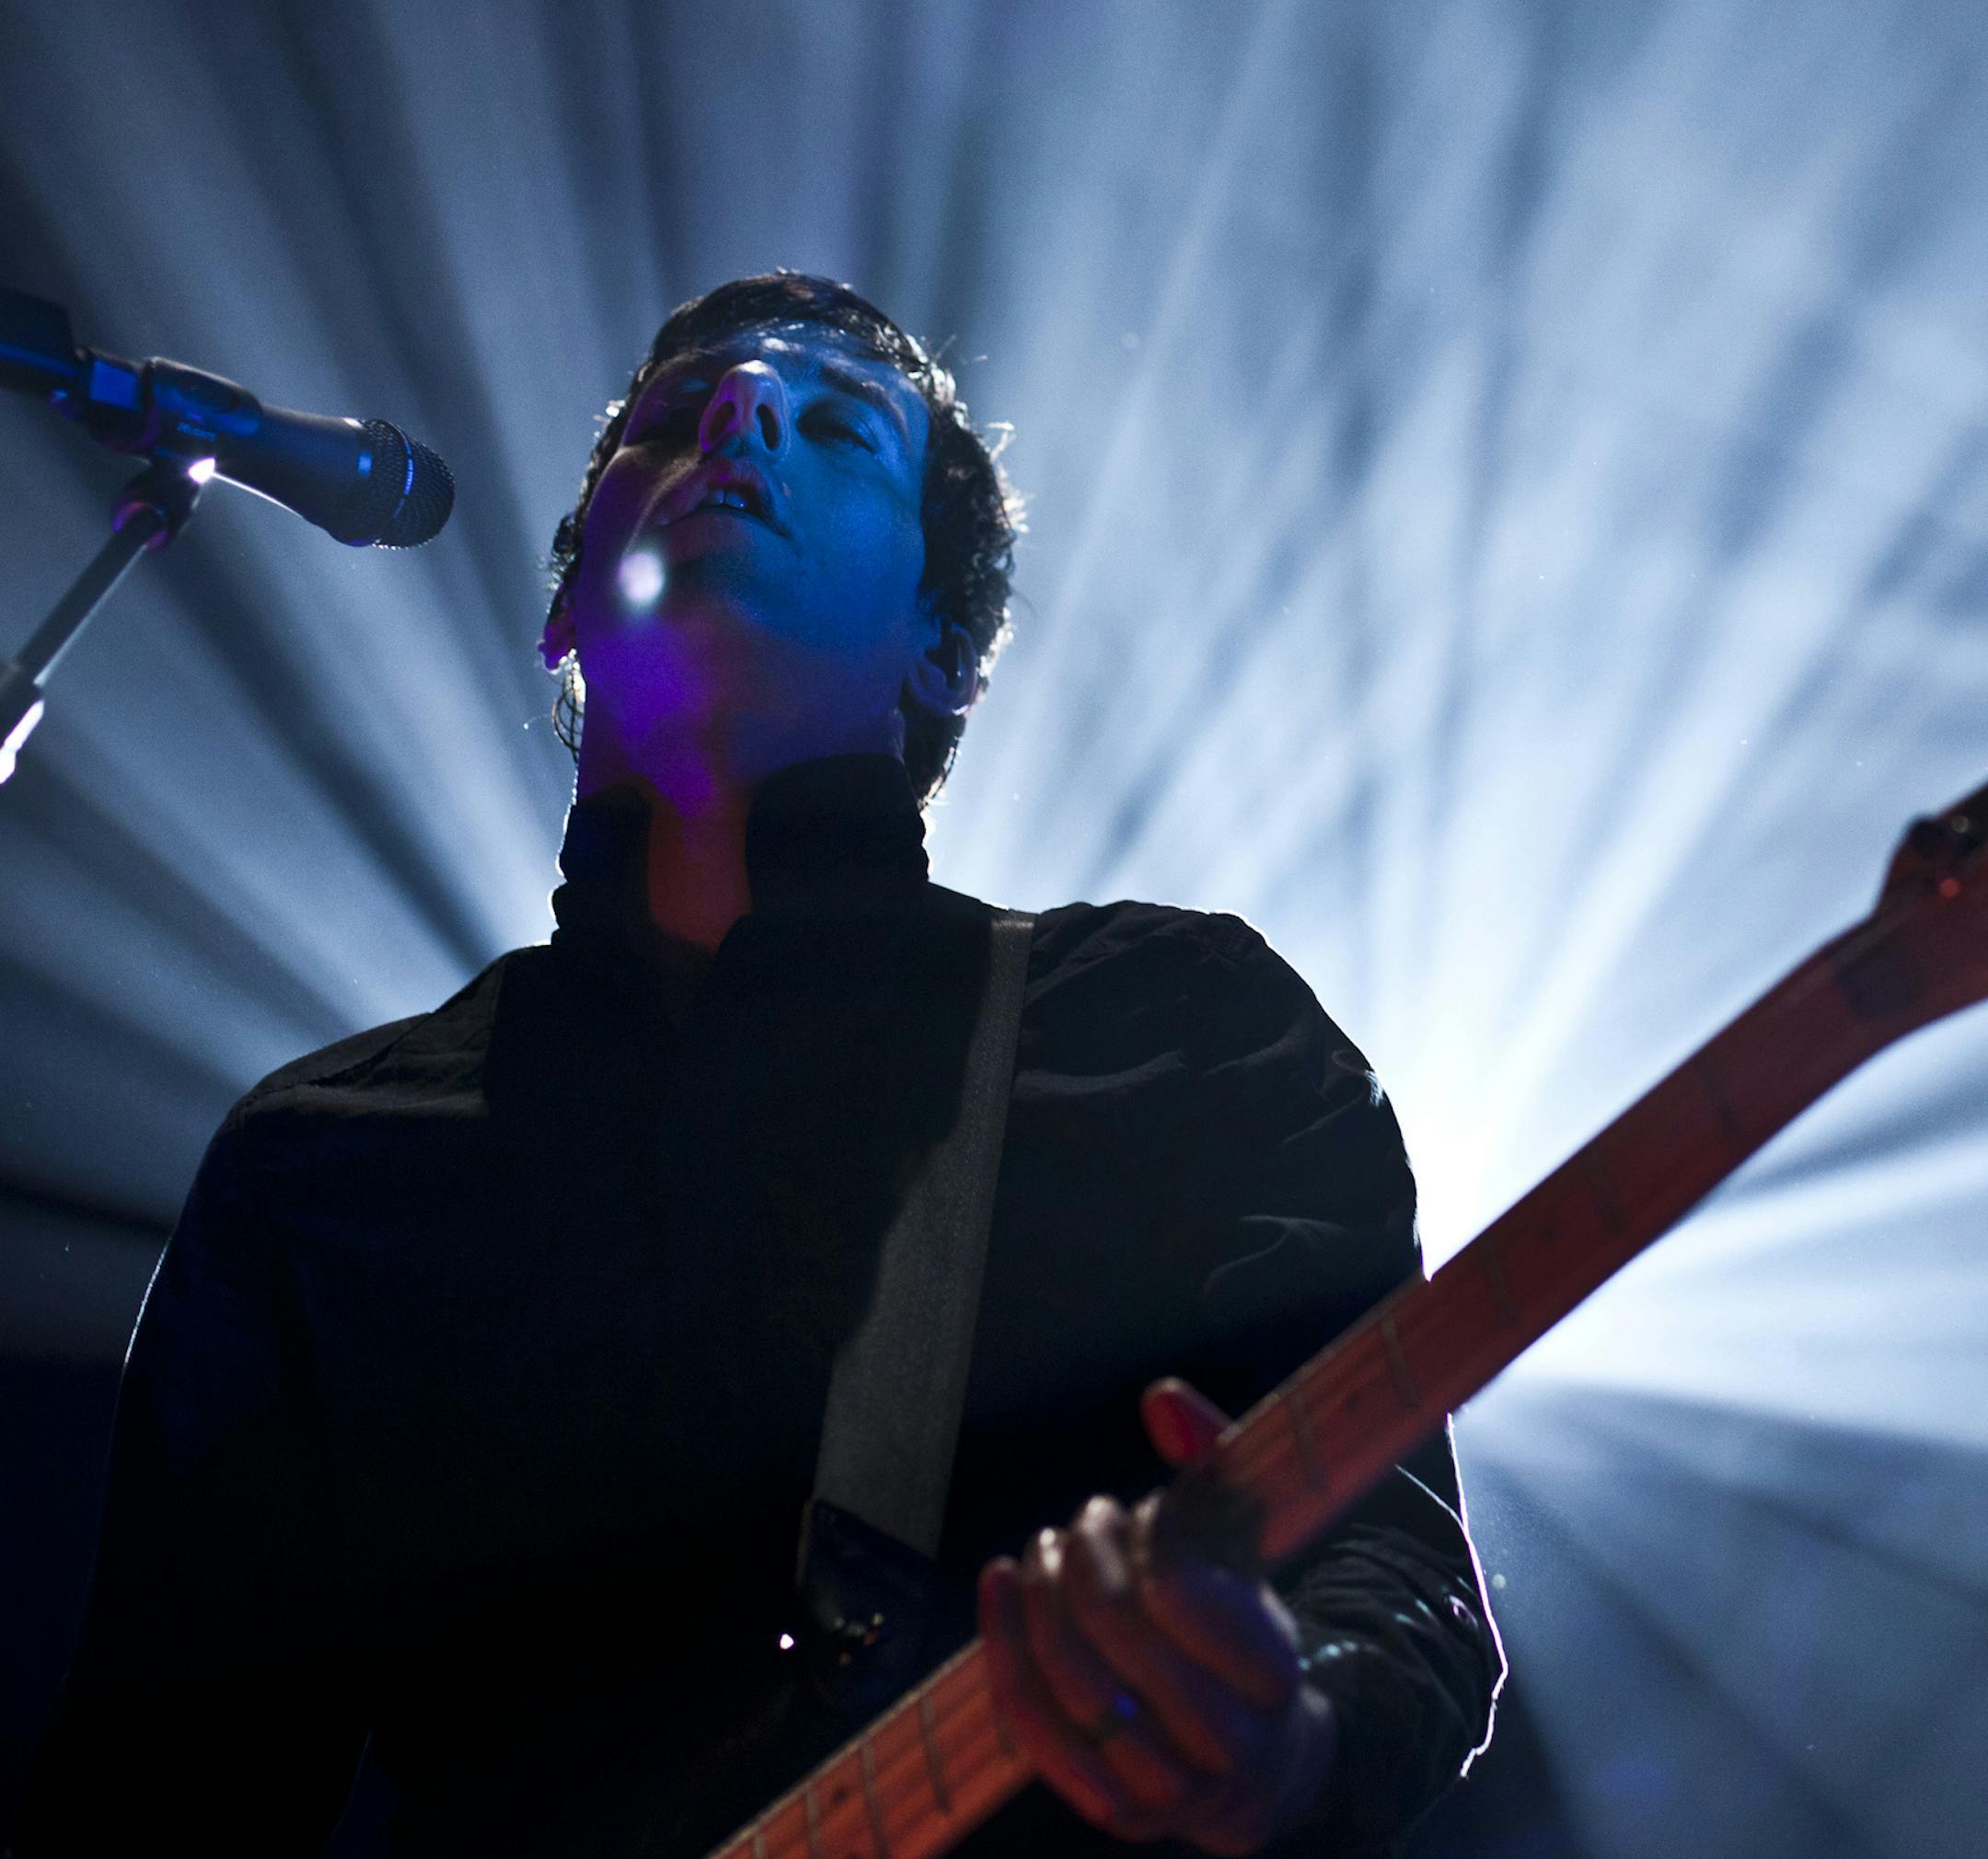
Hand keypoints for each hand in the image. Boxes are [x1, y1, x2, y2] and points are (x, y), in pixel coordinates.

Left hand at [977, 1379, 1336, 1853]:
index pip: (1176, 1589)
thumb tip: (1162, 1396)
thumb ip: (1212, 1463)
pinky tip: (999, 1586)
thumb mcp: (1244, 1544)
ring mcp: (1167, 1787)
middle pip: (1113, 1631)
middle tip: (1081, 1523)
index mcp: (1272, 1673)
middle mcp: (1226, 1742)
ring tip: (1043, 1550)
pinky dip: (1003, 1646)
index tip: (1135, 1511)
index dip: (1142, 1538)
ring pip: (1068, 1680)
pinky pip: (1034, 1724)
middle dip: (1083, 1560)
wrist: (1255, 1757)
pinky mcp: (1112, 1808)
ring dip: (1041, 1597)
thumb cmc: (1240, 1627)